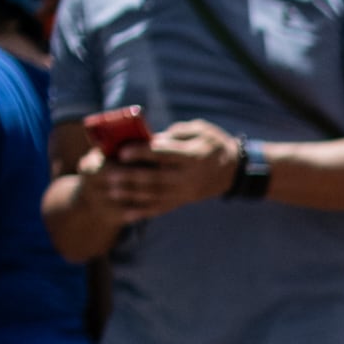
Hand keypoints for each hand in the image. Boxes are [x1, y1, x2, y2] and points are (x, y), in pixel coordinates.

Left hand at [104, 121, 244, 219]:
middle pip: (156, 178)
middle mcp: (189, 177)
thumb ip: (175, 133)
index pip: (164, 154)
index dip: (142, 153)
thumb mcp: (199, 130)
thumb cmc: (213, 144)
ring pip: (156, 196)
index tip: (122, 151)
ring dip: (133, 195)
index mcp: (193, 156)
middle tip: (110, 174)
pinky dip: (144, 212)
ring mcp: (186, 192)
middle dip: (131, 177)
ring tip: (113, 191)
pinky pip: (162, 208)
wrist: (234, 171)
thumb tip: (150, 139)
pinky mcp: (183, 200)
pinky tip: (127, 214)